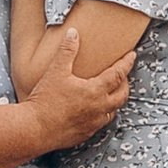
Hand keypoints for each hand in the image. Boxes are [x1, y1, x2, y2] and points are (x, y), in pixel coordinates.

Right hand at [24, 26, 130, 153]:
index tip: (132, 56)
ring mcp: (94, 123)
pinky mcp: (86, 134)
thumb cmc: (45, 101)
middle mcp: (99, 108)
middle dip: (125, 83)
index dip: (127, 63)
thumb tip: (73, 34)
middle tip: (122, 75)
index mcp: (95, 91)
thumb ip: (67, 51)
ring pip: (113, 110)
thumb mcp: (56, 71)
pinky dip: (102, 114)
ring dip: (115, 100)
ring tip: (110, 92)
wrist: (35, 129)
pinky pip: (100, 123)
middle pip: (122, 95)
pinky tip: (94, 110)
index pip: (118, 74)